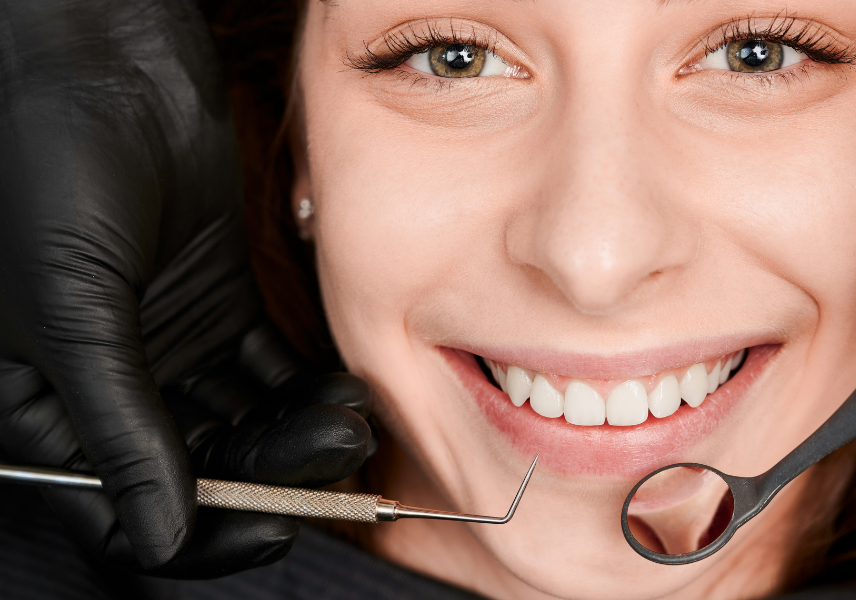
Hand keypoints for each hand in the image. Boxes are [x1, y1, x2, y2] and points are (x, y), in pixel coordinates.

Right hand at [0, 0, 369, 574]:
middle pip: (199, 470)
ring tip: (351, 419)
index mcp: (42, 407)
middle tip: (337, 455)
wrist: (95, 60)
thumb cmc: (47, 168)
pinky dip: (307, 388)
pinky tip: (346, 390)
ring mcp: (167, 348)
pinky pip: (270, 370)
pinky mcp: (216, 306)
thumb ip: (119, 424)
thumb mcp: (73, 310)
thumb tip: (158, 537)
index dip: (199, 532)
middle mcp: (107, 388)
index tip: (273, 526)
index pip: (122, 507)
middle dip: (271, 472)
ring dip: (298, 432)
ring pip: (244, 423)